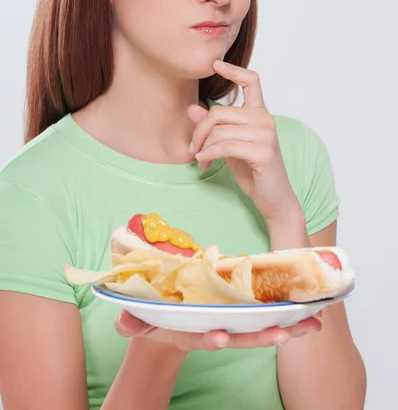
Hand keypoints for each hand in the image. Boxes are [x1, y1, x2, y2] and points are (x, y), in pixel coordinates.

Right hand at [115, 310, 321, 351]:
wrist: (169, 323)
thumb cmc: (155, 317)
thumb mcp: (139, 320)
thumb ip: (131, 321)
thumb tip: (124, 322)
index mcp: (193, 332)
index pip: (204, 337)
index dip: (212, 338)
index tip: (219, 337)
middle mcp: (216, 331)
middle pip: (241, 337)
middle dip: (262, 336)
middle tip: (282, 335)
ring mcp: (231, 323)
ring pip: (260, 329)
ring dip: (286, 328)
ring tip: (310, 324)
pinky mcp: (241, 312)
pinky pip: (266, 315)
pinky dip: (288, 316)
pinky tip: (310, 313)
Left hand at [187, 60, 302, 222]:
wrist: (273, 198)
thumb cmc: (252, 170)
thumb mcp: (228, 145)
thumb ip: (213, 127)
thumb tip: (191, 108)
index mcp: (259, 113)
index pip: (251, 81)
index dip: (233, 70)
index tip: (215, 64)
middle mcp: (265, 119)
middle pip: (219, 112)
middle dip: (200, 130)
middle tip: (193, 148)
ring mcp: (266, 134)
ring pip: (220, 130)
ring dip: (203, 147)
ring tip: (200, 159)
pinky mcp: (263, 151)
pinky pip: (225, 146)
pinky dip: (209, 154)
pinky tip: (204, 162)